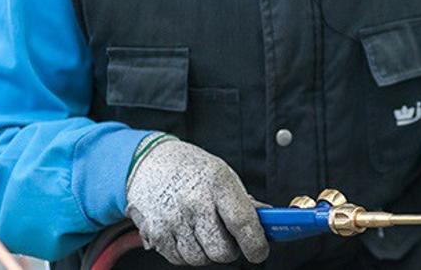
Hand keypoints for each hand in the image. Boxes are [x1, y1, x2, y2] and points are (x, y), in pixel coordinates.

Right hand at [125, 136, 269, 265]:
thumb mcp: (224, 176)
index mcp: (218, 184)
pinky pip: (178, 259)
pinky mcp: (155, 232)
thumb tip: (269, 223)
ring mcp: (172, 219)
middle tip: (228, 239)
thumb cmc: (193, 169)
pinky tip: (187, 234)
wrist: (151, 161)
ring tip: (204, 232)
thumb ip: (244, 202)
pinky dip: (187, 253)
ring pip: (200, 259)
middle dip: (230, 251)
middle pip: (220, 251)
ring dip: (207, 253)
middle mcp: (194, 202)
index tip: (259, 252)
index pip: (242, 223)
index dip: (255, 244)